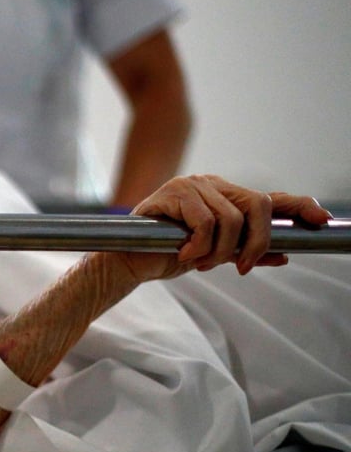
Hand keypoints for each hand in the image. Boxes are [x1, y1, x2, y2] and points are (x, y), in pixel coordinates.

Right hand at [120, 174, 331, 281]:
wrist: (129, 261)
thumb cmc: (166, 254)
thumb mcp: (214, 255)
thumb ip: (245, 251)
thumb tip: (284, 254)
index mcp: (224, 197)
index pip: (270, 197)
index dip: (299, 205)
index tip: (322, 219)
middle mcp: (212, 185)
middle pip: (258, 205)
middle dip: (257, 241)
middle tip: (241, 266)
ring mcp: (192, 185)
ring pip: (231, 219)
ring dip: (219, 250)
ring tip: (199, 261)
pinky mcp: (173, 192)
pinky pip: (205, 221)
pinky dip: (199, 245)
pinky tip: (184, 253)